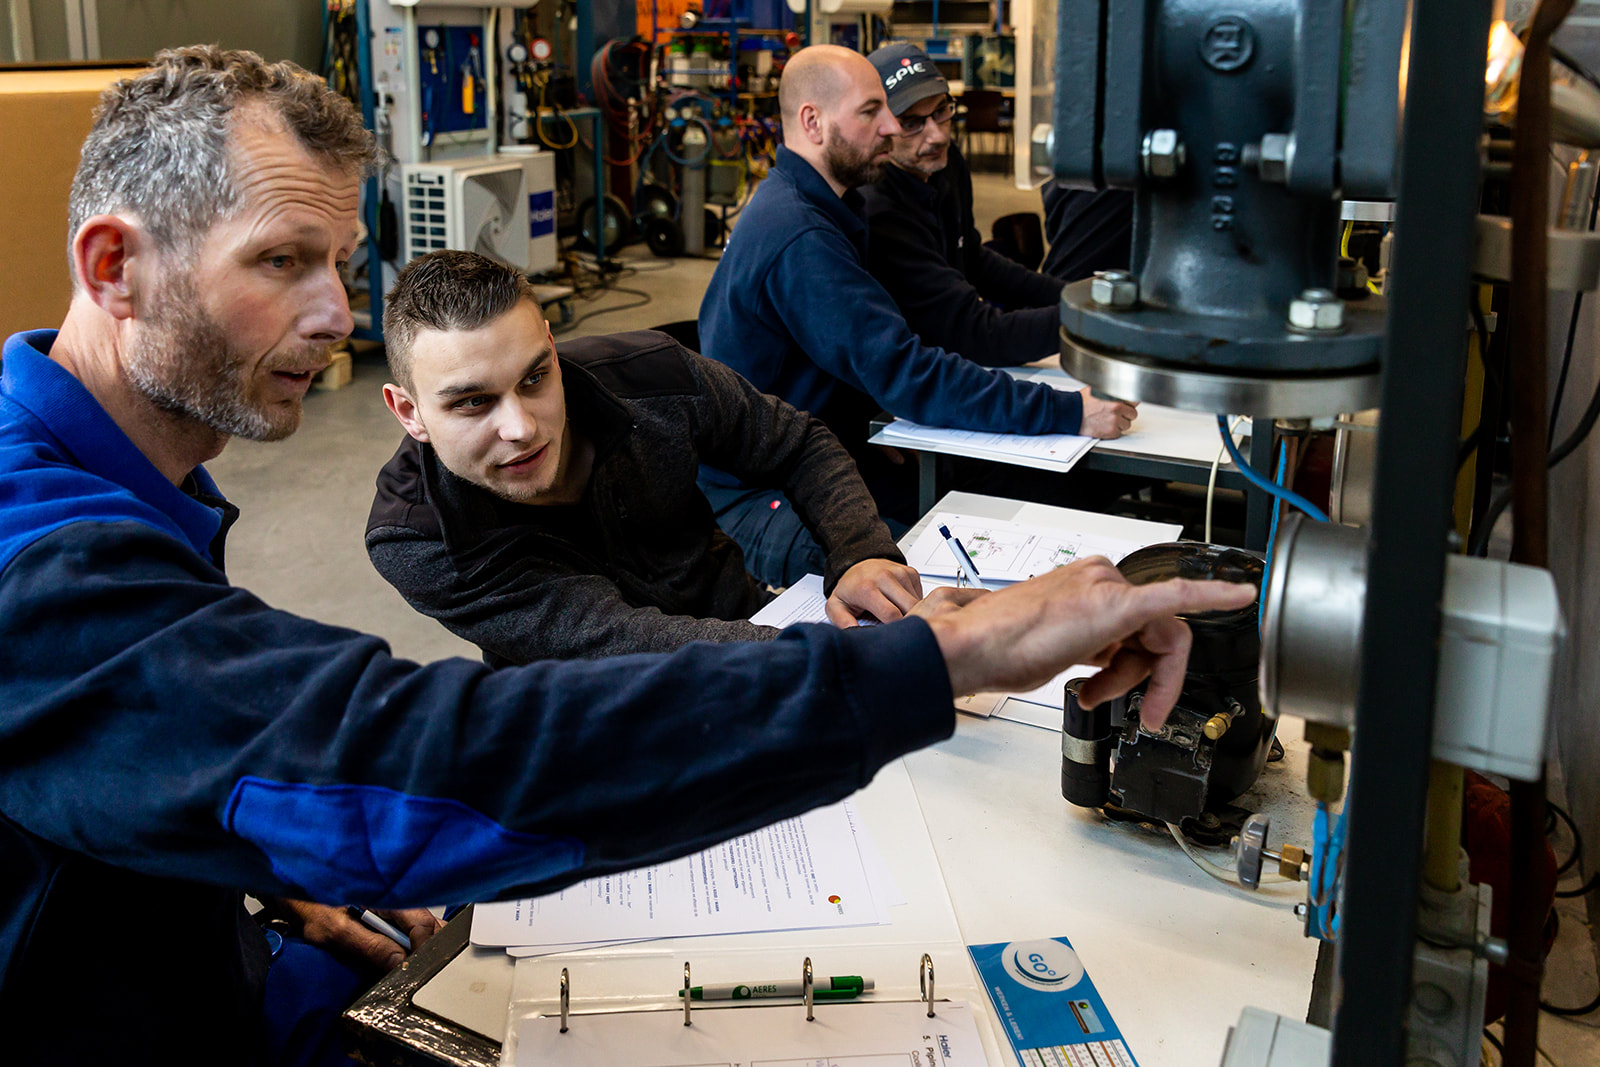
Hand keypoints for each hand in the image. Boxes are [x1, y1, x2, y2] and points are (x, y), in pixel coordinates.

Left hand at [273, 898, 443, 970]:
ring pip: (426, 928)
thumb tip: (400, 962)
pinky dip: (414, 946)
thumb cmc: (314, 910)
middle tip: (420, 972)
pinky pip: (413, 931)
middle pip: (431, 925)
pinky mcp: (391, 919)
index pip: (422, 925)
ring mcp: (397, 909)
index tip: (415, 972)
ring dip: (424, 948)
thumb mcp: (337, 931)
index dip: (423, 950)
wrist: (299, 901)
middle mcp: (399, 902)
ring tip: (413, 969)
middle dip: (431, 949)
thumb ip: (370, 946)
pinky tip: (405, 961)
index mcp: (390, 899)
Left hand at [827, 558, 923, 625]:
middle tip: (897, 628)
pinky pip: (920, 595)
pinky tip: (900, 604)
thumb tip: (853, 635)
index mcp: (867, 588)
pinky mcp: (910, 572)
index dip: (894, 628)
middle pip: (909, 608)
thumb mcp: (836, 605)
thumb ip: (842, 622)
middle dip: (906, 621)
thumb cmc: (850, 587)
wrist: (857, 564)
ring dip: (911, 612)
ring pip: (918, 603)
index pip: (891, 614)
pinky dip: (914, 603)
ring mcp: (900, 573)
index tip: (890, 634)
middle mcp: (885, 577)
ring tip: (897, 615)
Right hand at [922, 557, 1254, 728]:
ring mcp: (1107, 587)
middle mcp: (1099, 578)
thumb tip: (1100, 667)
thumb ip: (1087, 648)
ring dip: (1136, 678)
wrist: (971, 648)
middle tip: (1114, 703)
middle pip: (1154, 633)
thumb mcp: (1056, 651)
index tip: (1124, 688)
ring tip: (1094, 693)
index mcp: (1085, 584)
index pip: (1136, 623)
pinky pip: (1178, 598)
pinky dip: (1214, 596)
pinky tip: (1243, 597)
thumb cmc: (997, 651)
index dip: (1135, 666)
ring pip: (1159, 636)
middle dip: (1140, 677)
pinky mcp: (1117, 604)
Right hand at [1078, 388, 1137, 438]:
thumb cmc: (1081, 402)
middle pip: (1132, 414)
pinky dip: (1113, 431)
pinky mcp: (1110, 432)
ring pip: (1126, 425)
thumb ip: (1111, 390)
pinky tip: (1105, 426)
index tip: (1126, 405)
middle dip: (1125, 414)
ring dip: (1120, 423)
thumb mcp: (1098, 389)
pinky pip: (1119, 433)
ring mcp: (1114, 421)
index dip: (1129, 403)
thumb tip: (1119, 390)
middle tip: (1116, 413)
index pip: (1134, 401)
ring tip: (1109, 420)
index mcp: (1116, 397)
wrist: (1071, 414)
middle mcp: (1117, 409)